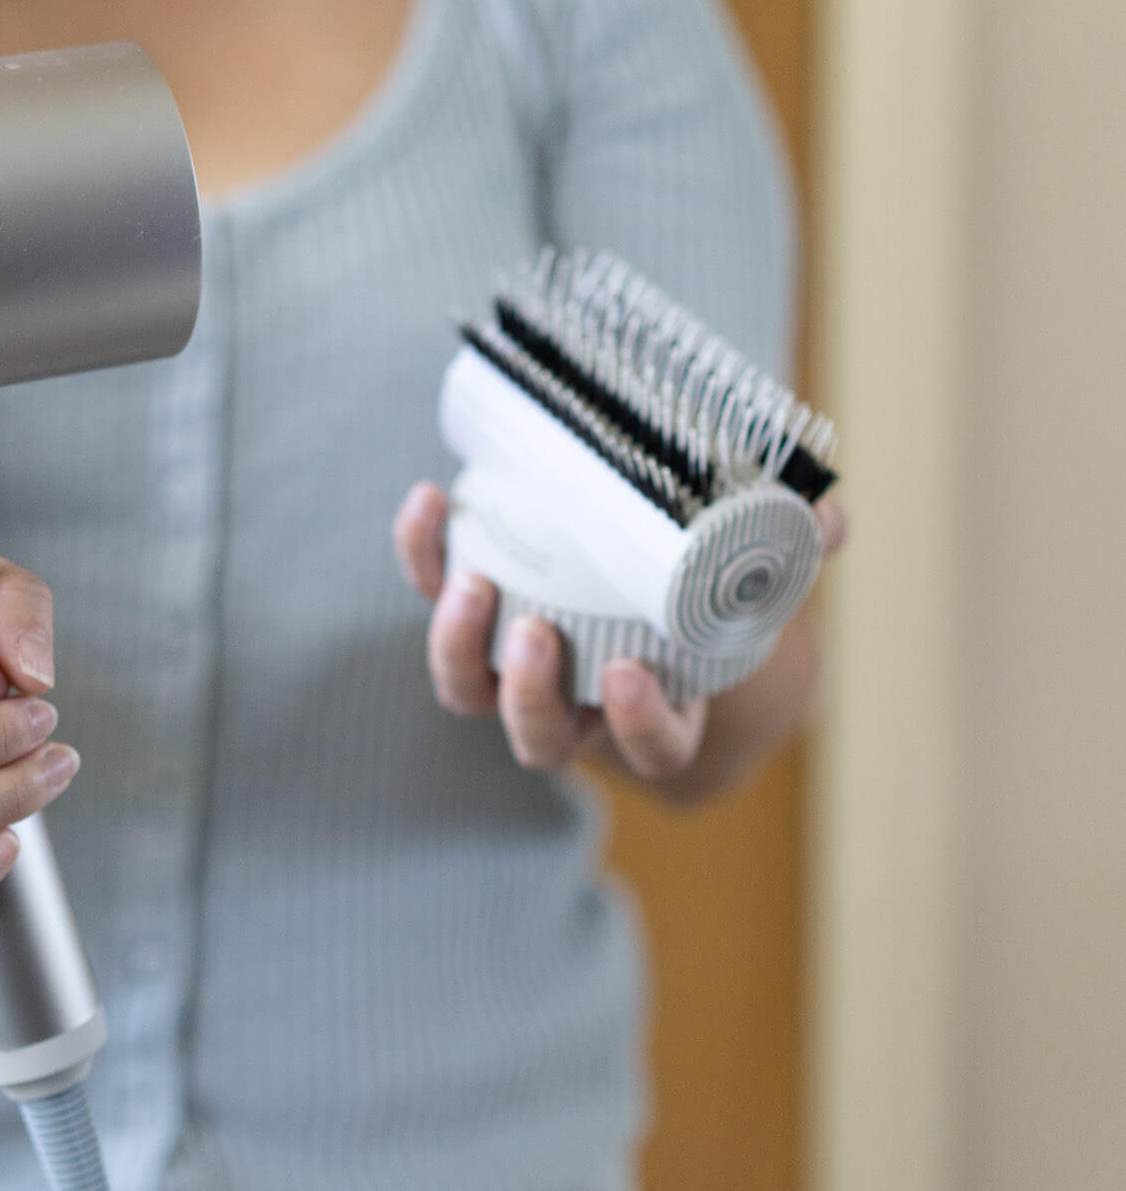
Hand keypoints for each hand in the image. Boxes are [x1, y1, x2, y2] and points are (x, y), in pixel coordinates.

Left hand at [393, 481, 848, 782]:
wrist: (649, 580)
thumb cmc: (707, 595)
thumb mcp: (756, 575)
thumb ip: (794, 548)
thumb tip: (824, 515)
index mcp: (654, 714)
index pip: (651, 749)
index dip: (640, 725)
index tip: (631, 675)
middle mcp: (576, 708)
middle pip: (539, 739)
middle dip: (529, 695)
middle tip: (535, 631)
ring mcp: (515, 668)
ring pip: (470, 693)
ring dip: (455, 646)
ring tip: (470, 582)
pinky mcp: (471, 613)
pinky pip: (433, 596)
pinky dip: (424, 553)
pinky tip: (431, 499)